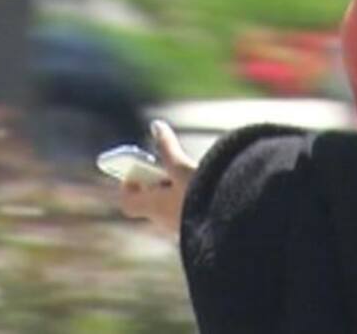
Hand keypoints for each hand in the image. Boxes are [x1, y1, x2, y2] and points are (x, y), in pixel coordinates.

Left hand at [118, 119, 197, 237]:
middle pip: (151, 200)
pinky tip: (208, 190)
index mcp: (153, 206)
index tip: (139, 168)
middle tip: (172, 166)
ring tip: (193, 176)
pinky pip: (188, 213)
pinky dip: (192, 201)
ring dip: (177, 191)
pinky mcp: (198, 230)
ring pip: (171, 206)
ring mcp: (181, 227)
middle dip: (158, 183)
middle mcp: (164, 220)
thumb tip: (156, 126)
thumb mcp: (182, 166)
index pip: (128, 201)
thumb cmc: (199, 196)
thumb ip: (168, 147)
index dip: (129, 184)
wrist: (228, 223)